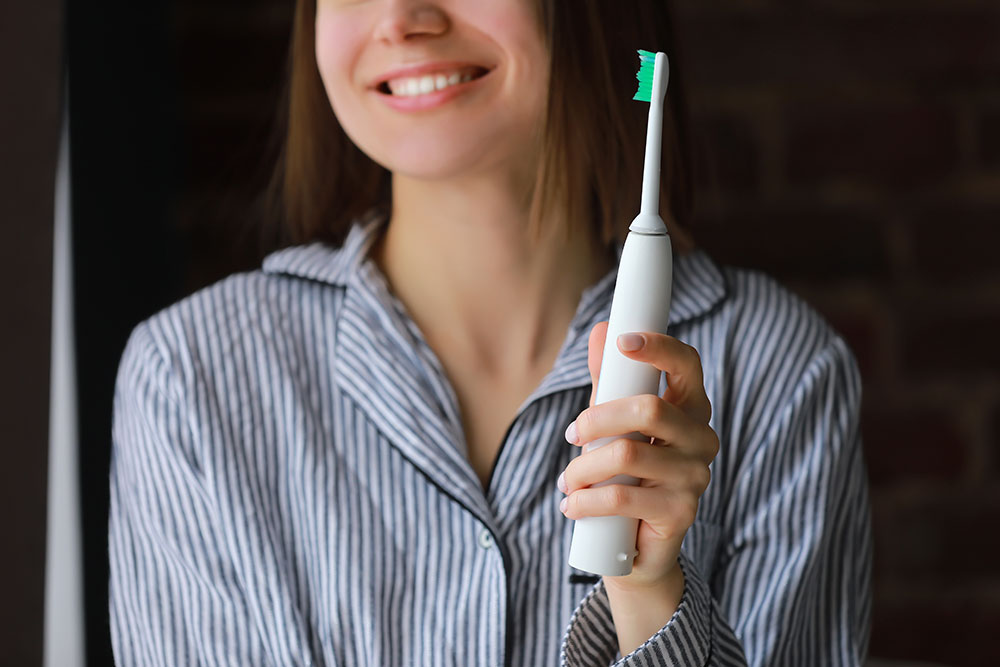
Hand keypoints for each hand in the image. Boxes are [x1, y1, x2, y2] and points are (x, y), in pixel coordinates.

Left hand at [558, 322, 718, 593]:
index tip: (622, 342)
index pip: (687, 364)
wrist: (635, 545)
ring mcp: (696, 476)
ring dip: (582, 467)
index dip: (658, 347)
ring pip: (627, 455)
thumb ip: (609, 379)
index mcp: (690, 407)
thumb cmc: (626, 473)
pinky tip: (571, 504)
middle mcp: (701, 438)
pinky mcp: (681, 513)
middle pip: (649, 408)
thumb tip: (599, 329)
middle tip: (571, 434)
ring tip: (567, 481)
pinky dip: (585, 500)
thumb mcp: (614, 422)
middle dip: (597, 418)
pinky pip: (622, 498)